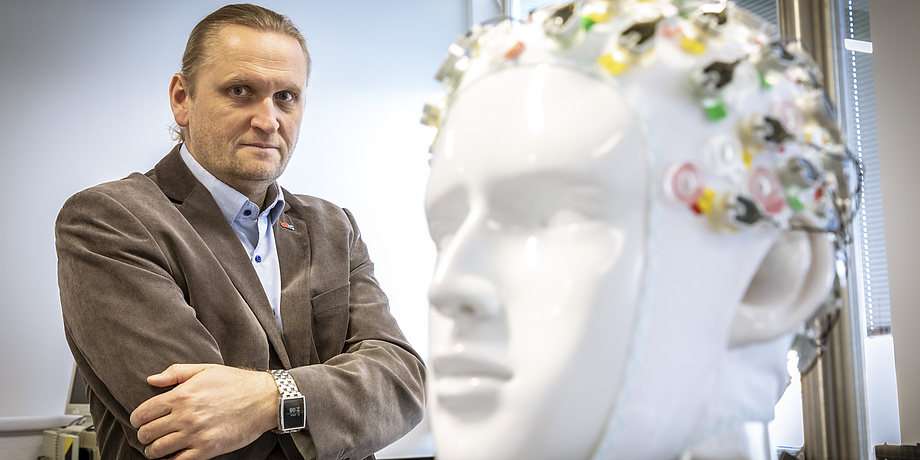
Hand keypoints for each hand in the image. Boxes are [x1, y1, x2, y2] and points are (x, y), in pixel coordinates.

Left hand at [129, 364, 278, 459]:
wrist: (264, 400)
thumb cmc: (236, 383)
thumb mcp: (205, 370)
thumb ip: (176, 373)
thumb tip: (151, 380)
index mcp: (181, 395)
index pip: (143, 413)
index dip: (137, 419)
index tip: (141, 422)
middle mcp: (185, 416)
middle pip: (146, 433)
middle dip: (144, 435)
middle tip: (150, 435)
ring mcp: (195, 434)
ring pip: (157, 450)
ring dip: (153, 450)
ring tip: (158, 448)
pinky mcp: (207, 449)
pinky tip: (173, 455)